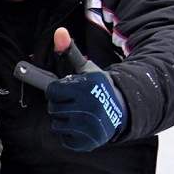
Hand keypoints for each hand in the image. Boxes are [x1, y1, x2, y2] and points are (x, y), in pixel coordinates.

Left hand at [44, 28, 126, 151]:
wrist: (122, 109)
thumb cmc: (97, 87)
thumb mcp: (86, 68)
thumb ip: (69, 51)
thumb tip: (59, 31)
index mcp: (86, 88)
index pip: (52, 91)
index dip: (57, 90)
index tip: (67, 90)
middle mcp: (88, 108)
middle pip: (53, 109)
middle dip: (61, 105)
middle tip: (75, 102)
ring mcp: (89, 127)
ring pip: (57, 124)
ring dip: (64, 119)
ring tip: (79, 113)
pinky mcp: (88, 142)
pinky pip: (65, 139)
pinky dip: (71, 134)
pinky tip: (82, 126)